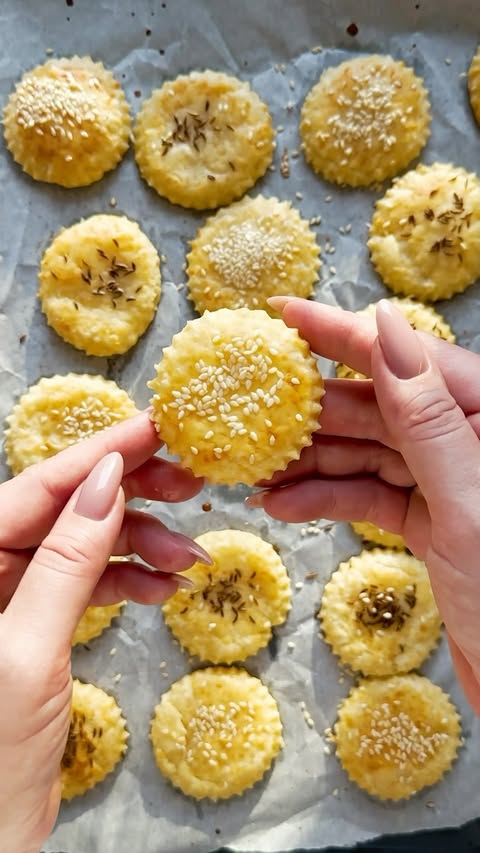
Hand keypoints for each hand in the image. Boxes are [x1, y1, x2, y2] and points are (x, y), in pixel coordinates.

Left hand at [0, 411, 207, 852]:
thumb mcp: (27, 652)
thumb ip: (66, 562)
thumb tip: (106, 482)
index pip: (36, 488)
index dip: (100, 454)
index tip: (153, 428)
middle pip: (63, 509)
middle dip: (129, 495)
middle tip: (186, 482)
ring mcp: (9, 599)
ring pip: (81, 546)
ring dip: (139, 546)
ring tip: (189, 554)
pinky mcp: (33, 627)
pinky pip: (84, 585)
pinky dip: (127, 582)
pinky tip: (163, 586)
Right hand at [247, 296, 479, 714]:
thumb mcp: (468, 505)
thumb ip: (427, 419)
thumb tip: (387, 333)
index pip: (407, 359)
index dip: (342, 334)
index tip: (285, 315)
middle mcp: (467, 437)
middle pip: (378, 404)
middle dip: (312, 411)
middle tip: (253, 409)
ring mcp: (447, 478)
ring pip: (366, 451)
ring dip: (309, 461)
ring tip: (255, 469)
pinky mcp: (430, 517)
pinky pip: (369, 494)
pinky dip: (327, 499)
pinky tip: (284, 505)